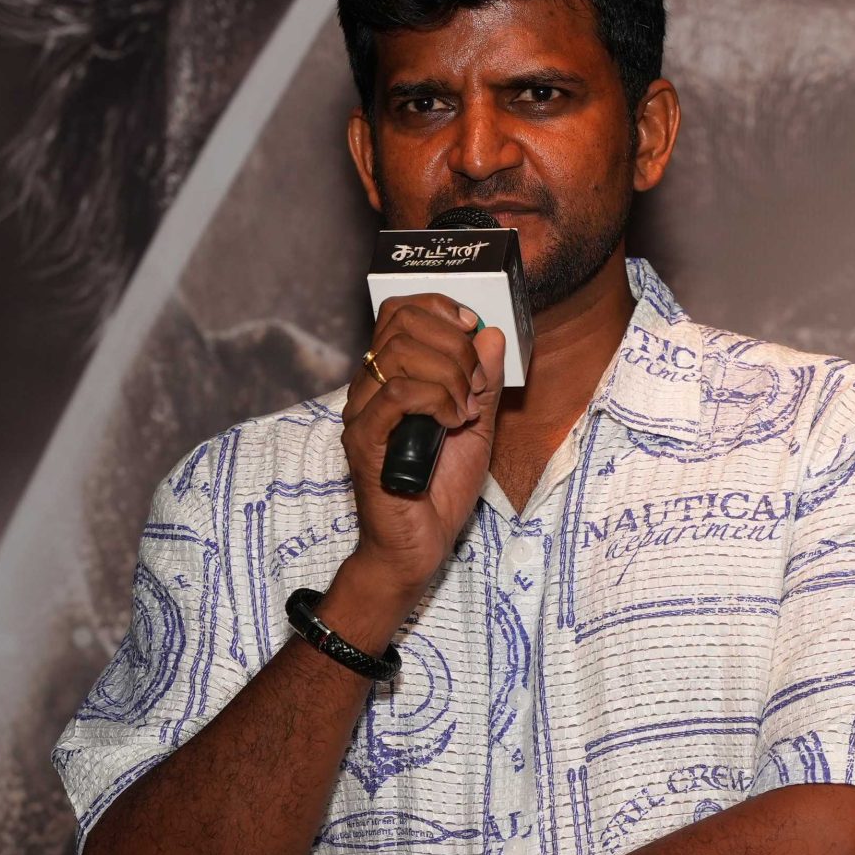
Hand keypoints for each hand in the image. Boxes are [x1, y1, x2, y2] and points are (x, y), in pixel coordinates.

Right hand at [341, 294, 508, 596]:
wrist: (418, 547)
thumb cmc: (439, 491)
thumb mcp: (476, 426)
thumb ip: (483, 381)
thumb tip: (491, 334)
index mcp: (390, 379)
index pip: (398, 313)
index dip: (438, 308)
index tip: (471, 327)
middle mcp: (369, 390)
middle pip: (400, 325)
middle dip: (453, 344)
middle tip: (475, 383)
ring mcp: (363, 414)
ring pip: (398, 355)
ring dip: (448, 374)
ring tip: (465, 410)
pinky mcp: (365, 442)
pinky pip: (396, 395)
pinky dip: (436, 400)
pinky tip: (453, 422)